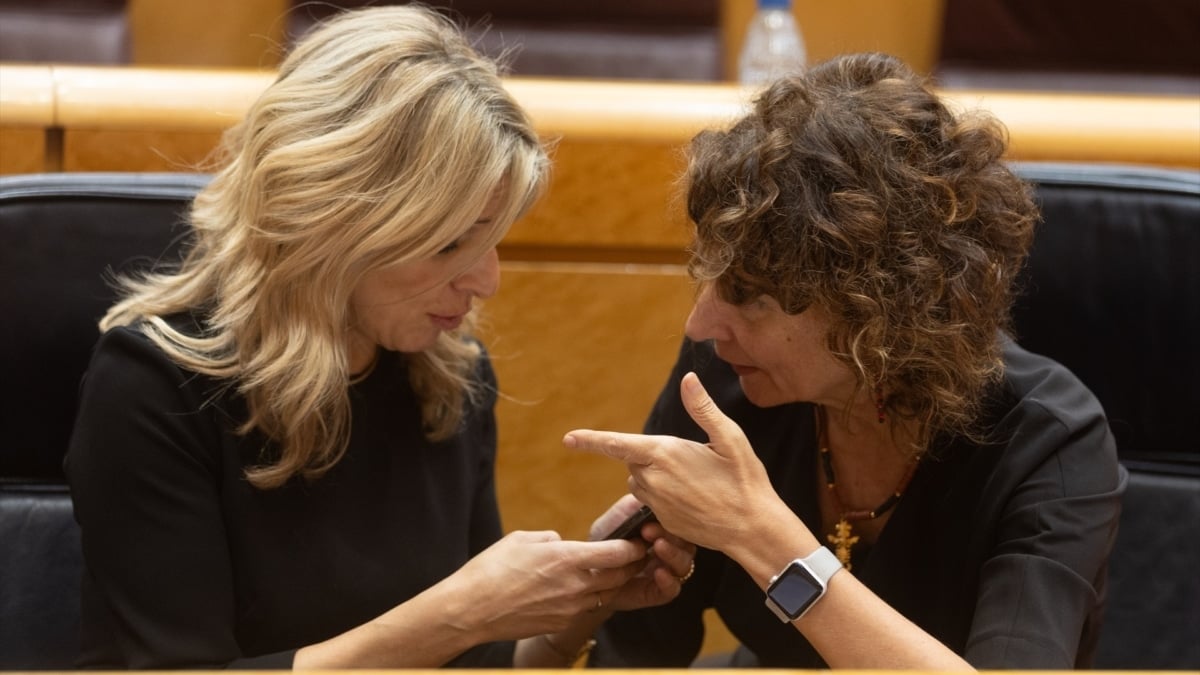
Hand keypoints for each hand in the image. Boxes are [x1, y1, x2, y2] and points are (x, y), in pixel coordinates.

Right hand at [447, 530, 645, 640]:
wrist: (472, 610)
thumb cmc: (491, 570)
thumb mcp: (521, 539)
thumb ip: (550, 539)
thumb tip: (562, 542)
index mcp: (567, 558)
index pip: (618, 553)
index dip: (634, 546)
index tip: (638, 540)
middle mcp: (575, 585)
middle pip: (620, 576)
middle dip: (631, 565)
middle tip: (633, 555)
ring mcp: (570, 608)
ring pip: (606, 594)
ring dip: (612, 583)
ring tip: (609, 571)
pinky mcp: (561, 623)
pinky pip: (586, 608)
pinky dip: (589, 598)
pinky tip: (579, 589)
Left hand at [564, 372, 783, 553]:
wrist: (752, 528)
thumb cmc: (744, 480)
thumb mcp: (729, 438)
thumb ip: (703, 408)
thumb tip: (689, 380)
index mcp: (664, 454)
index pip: (617, 444)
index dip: (590, 440)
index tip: (568, 439)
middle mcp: (652, 480)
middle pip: (635, 461)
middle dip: (654, 456)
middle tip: (692, 462)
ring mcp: (656, 504)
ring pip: (642, 482)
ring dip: (658, 477)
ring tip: (696, 481)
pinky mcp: (663, 522)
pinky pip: (653, 502)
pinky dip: (667, 496)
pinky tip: (696, 499)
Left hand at [587, 494, 696, 610]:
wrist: (588, 568)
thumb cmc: (605, 538)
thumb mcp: (620, 515)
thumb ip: (638, 504)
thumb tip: (656, 491)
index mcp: (665, 530)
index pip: (683, 524)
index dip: (673, 520)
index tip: (652, 520)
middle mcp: (670, 550)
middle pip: (688, 544)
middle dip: (674, 538)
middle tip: (651, 532)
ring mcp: (666, 572)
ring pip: (685, 566)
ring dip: (673, 556)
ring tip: (657, 548)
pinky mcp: (657, 592)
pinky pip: (673, 589)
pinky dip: (669, 581)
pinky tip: (659, 572)